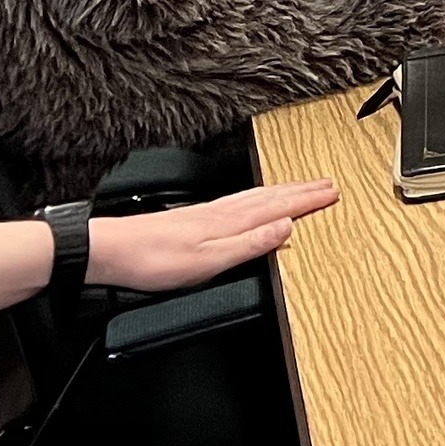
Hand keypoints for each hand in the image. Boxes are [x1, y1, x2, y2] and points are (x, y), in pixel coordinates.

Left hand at [89, 180, 338, 291]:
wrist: (112, 251)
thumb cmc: (155, 260)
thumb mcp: (209, 262)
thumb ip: (250, 244)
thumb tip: (286, 228)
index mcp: (231, 222)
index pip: (280, 208)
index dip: (308, 201)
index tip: (332, 193)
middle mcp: (223, 213)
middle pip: (272, 197)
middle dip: (302, 190)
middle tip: (328, 183)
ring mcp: (209, 213)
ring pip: (256, 197)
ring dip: (283, 191)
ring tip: (301, 186)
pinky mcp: (194, 218)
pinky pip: (240, 202)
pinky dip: (258, 197)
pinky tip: (254, 201)